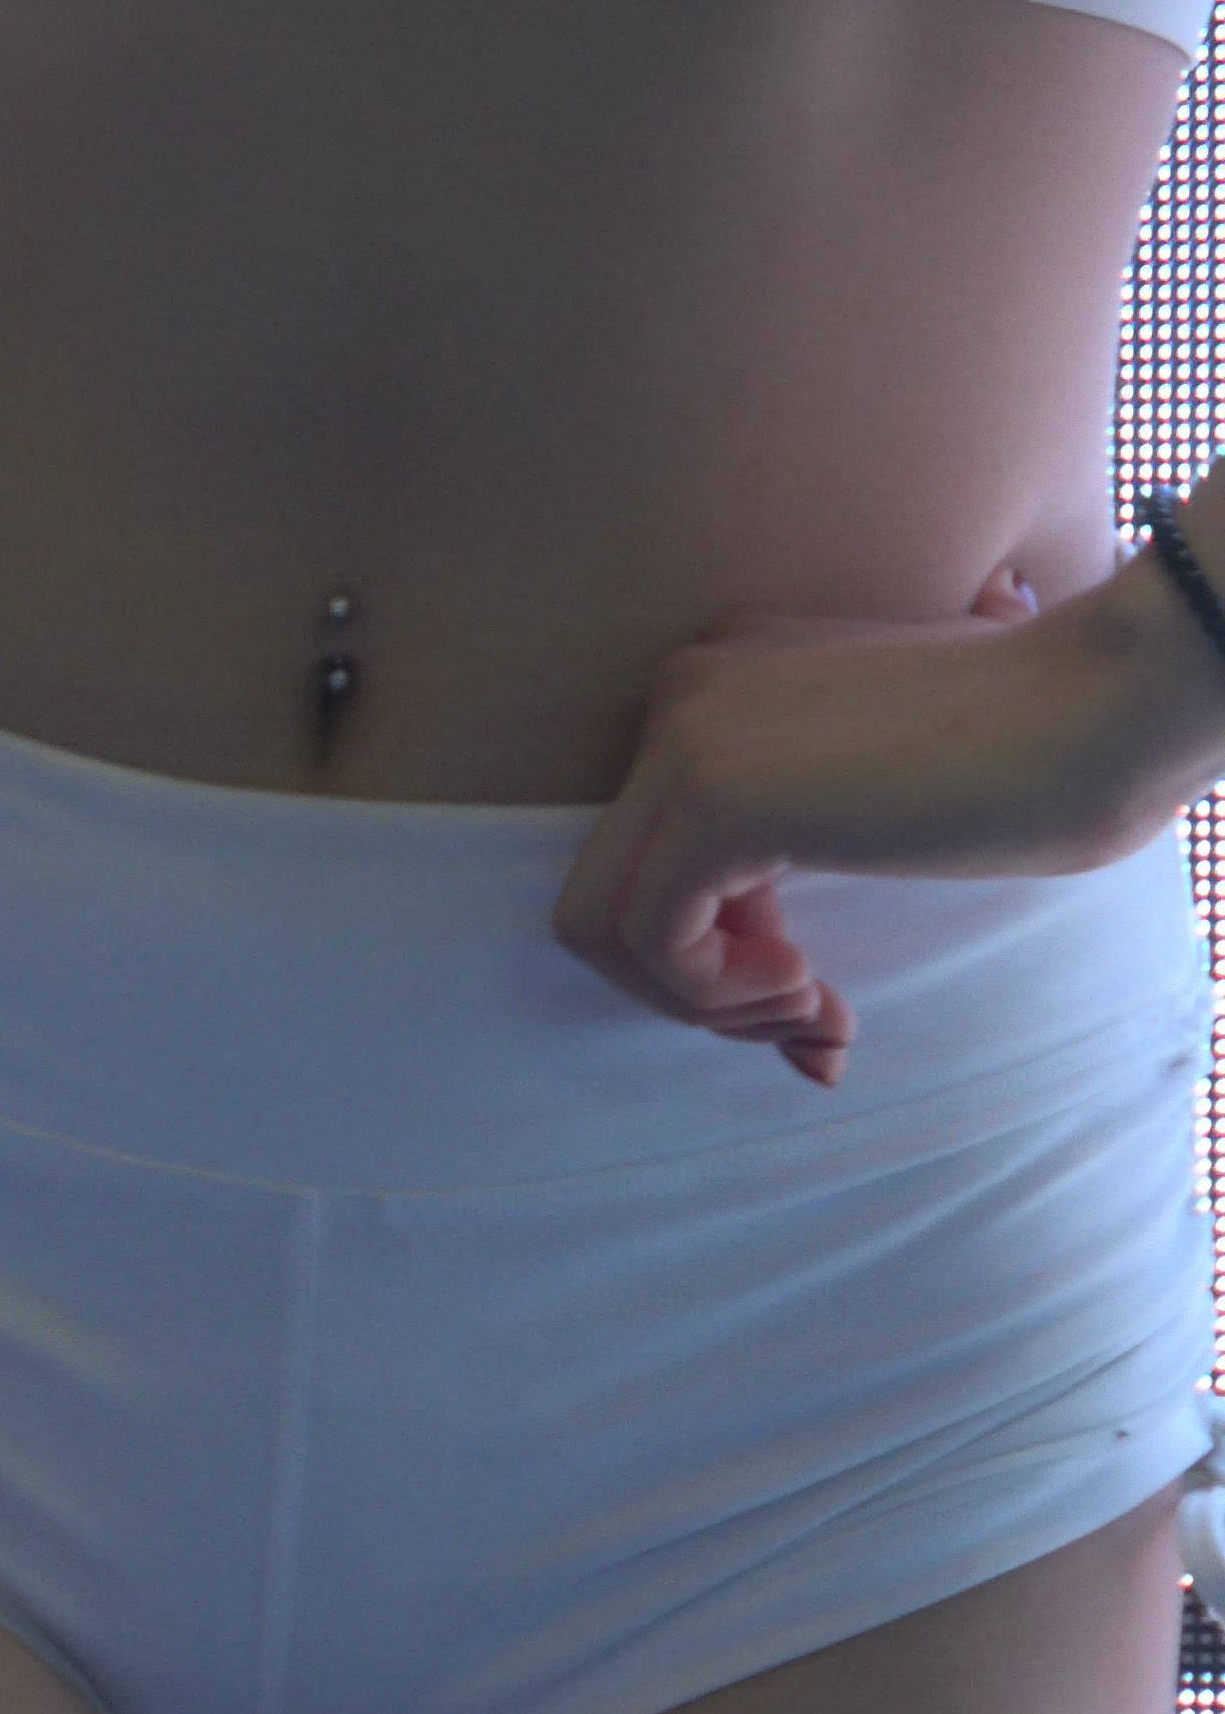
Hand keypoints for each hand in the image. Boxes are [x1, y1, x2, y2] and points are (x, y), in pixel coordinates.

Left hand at [548, 562, 1112, 1090]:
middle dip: (695, 993)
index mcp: (720, 690)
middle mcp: (685, 694)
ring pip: (606, 926)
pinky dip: (715, 995)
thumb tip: (772, 1023)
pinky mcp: (712, 794)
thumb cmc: (1029, 766)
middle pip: (606, 896)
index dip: (714, 958)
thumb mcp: (870, 829)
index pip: (647, 858)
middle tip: (811, 1018)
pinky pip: (651, 940)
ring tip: (817, 1007)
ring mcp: (689, 736)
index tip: (816, 999)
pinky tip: (809, 986)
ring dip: (707, 1006)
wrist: (1108, 707)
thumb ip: (785, 896)